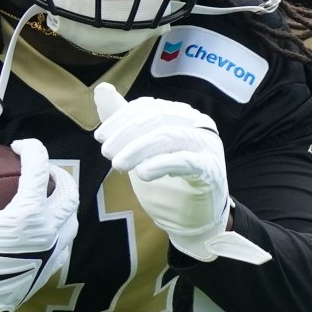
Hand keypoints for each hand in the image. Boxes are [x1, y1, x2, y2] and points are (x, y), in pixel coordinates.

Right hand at [0, 138, 78, 311]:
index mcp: (28, 214)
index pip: (39, 168)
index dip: (30, 149)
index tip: (18, 147)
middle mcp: (48, 231)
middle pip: (69, 192)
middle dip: (57, 174)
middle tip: (40, 169)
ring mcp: (52, 252)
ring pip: (73, 219)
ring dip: (63, 201)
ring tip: (47, 194)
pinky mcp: (49, 269)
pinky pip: (66, 243)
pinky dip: (61, 227)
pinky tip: (45, 227)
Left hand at [91, 83, 267, 265]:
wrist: (193, 221)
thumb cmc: (169, 184)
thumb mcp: (140, 151)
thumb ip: (124, 122)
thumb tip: (102, 90)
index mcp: (182, 116)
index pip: (150, 107)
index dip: (122, 118)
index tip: (100, 137)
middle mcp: (198, 125)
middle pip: (160, 117)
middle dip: (127, 133)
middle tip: (107, 152)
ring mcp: (207, 146)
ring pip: (171, 135)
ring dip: (139, 148)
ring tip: (118, 164)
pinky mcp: (212, 171)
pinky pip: (187, 161)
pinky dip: (162, 163)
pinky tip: (143, 173)